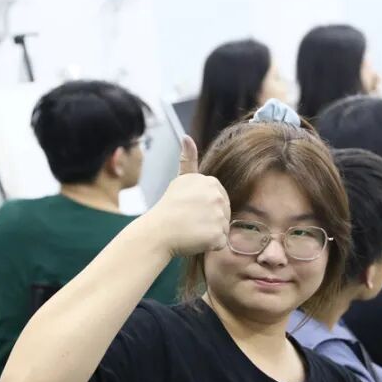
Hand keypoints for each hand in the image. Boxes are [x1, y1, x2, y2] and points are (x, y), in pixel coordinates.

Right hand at [145, 136, 230, 256]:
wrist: (157, 231)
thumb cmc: (168, 207)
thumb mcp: (180, 180)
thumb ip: (188, 160)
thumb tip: (187, 137)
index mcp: (211, 182)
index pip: (219, 199)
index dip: (206, 208)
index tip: (191, 210)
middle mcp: (217, 196)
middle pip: (224, 213)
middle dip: (211, 220)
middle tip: (191, 221)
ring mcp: (219, 215)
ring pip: (223, 228)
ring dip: (211, 233)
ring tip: (193, 231)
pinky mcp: (218, 234)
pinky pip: (221, 242)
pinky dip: (210, 245)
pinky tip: (196, 240)